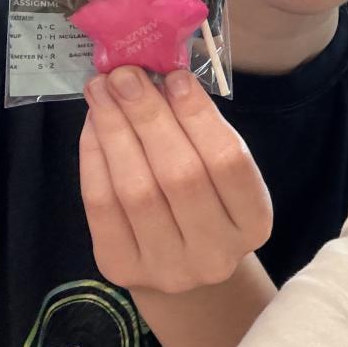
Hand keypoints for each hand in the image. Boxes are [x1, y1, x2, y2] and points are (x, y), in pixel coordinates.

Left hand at [80, 67, 271, 294]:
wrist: (182, 271)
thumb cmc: (207, 206)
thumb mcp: (222, 176)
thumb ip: (202, 135)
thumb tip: (160, 80)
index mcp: (253, 223)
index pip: (229, 162)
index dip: (199, 117)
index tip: (174, 77)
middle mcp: (215, 253)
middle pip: (180, 175)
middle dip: (148, 116)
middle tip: (125, 75)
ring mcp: (168, 266)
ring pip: (136, 189)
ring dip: (115, 130)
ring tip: (102, 91)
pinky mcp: (122, 268)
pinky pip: (102, 205)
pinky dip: (94, 157)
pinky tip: (93, 124)